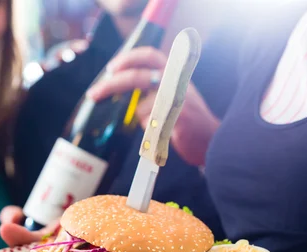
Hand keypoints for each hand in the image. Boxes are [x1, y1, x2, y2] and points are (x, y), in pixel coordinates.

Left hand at [87, 47, 219, 165]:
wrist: (212, 141)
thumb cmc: (189, 120)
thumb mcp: (174, 94)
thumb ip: (153, 87)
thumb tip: (120, 84)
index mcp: (175, 74)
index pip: (150, 55)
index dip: (128, 58)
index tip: (111, 68)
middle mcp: (177, 83)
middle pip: (137, 77)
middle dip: (111, 85)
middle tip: (94, 93)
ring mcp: (178, 101)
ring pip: (141, 108)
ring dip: (142, 119)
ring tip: (157, 126)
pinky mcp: (178, 120)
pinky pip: (150, 124)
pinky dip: (150, 132)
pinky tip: (161, 134)